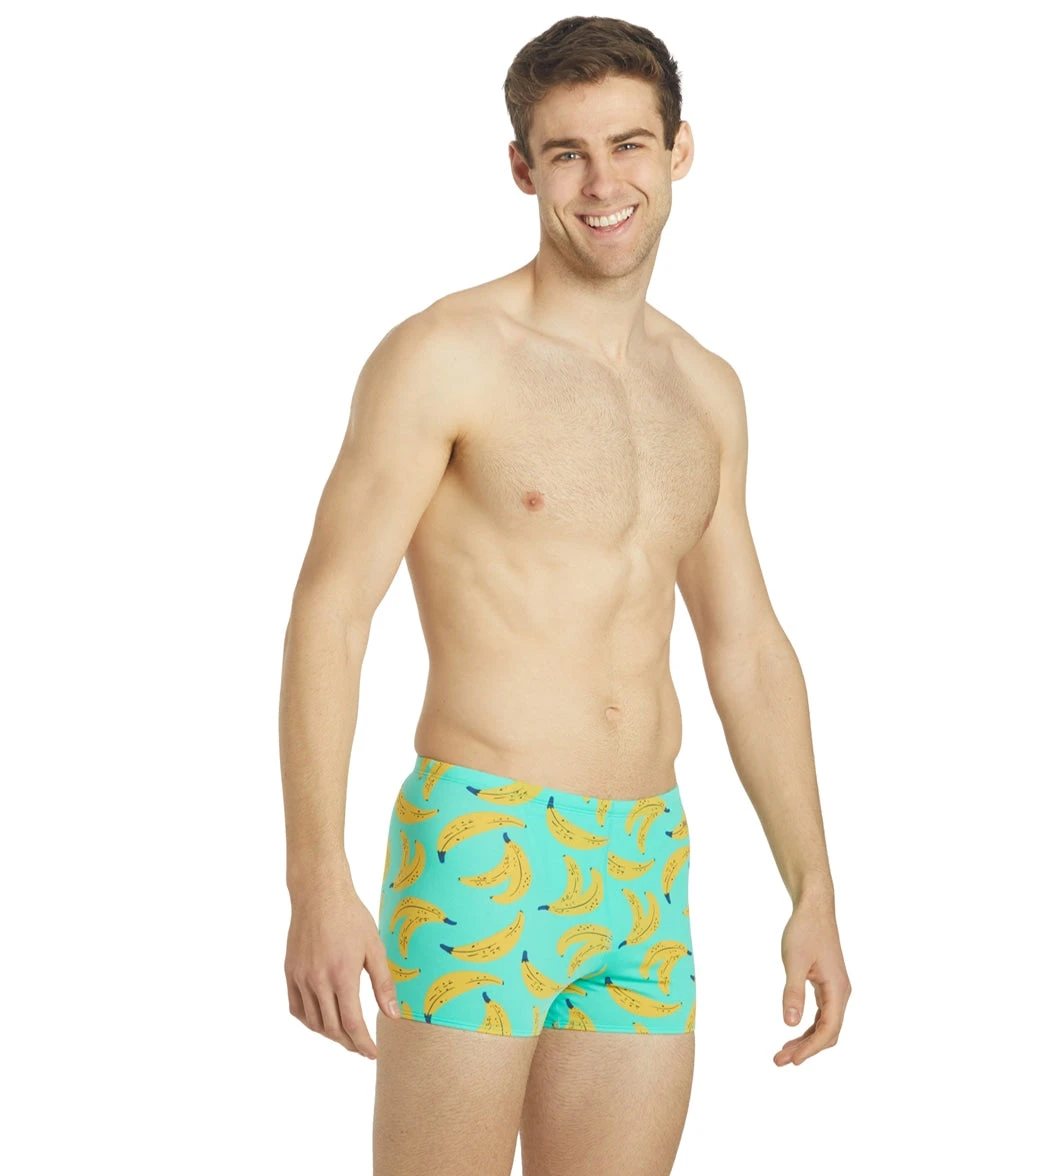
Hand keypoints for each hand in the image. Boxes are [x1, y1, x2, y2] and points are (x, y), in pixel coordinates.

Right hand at [284, 868, 400, 1058]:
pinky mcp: (290, 971)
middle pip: (332, 1029)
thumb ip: (383, 984)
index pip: (352, 1024)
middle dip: (349, 1043)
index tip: (372, 1053)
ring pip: (312, 1022)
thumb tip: (392, 1015)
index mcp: (342, 976)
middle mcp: (318, 981)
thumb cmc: (351, 918)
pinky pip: (296, 1007)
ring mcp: (300, 977)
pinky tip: (321, 1020)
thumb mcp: (375, 948)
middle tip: (361, 1047)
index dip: (363, 1044)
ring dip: (329, 1034)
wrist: (320, 894)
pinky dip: (308, 1020)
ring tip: (344, 1035)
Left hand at [774, 892, 850, 1065]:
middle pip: (828, 1032)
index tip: (792, 1060)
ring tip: (783, 1053)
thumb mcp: (795, 961)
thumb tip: (789, 1024)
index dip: (811, 1048)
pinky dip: (808, 1026)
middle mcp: (841, 993)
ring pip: (824, 1025)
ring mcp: (835, 989)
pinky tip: (793, 1032)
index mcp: (837, 989)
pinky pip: (821, 1014)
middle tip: (780, 1061)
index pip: (829, 1029)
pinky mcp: (827, 984)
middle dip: (806, 1049)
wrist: (814, 909)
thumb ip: (793, 992)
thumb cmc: (805, 931)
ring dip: (806, 1040)